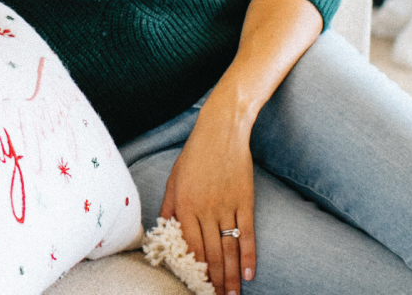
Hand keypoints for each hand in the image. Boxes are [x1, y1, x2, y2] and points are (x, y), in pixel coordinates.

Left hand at [160, 99, 255, 294]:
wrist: (221, 131)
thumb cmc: (194, 155)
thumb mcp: (173, 179)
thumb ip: (169, 207)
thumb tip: (163, 230)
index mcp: (184, 205)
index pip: (189, 247)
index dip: (194, 270)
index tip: (197, 286)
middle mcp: (205, 209)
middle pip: (210, 253)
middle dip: (213, 280)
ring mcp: (227, 206)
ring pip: (229, 249)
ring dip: (231, 275)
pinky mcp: (245, 201)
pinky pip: (247, 234)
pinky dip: (248, 256)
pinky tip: (248, 274)